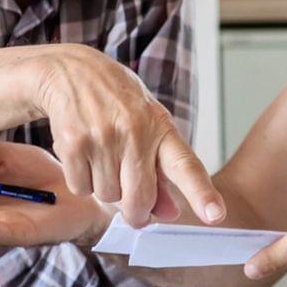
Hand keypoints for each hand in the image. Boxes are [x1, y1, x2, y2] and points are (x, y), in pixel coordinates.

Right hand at [25, 45, 223, 227]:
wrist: (71, 71)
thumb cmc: (117, 102)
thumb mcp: (148, 125)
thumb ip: (161, 171)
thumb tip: (169, 214)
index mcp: (161, 127)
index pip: (186, 165)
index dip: (201, 193)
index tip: (215, 215)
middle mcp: (135, 132)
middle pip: (139, 199)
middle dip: (136, 212)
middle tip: (133, 208)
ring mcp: (103, 137)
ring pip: (107, 196)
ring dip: (104, 188)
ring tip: (102, 156)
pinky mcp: (73, 143)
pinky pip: (81, 188)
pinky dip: (81, 180)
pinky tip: (83, 153)